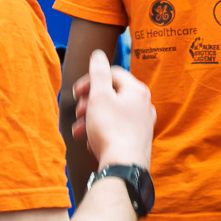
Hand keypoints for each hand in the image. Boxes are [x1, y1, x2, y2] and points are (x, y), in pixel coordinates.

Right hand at [71, 48, 154, 168]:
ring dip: (92, 119)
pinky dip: (102, 132)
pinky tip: (91, 143)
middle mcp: (144, 105)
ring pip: (112, 114)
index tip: (76, 93)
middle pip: (112, 95)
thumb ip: (98, 72)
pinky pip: (117, 129)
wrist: (124, 167)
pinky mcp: (138, 140)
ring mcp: (143, 124)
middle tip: (78, 112)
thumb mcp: (99, 96)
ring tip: (79, 131)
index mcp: (137, 90)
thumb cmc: (111, 130)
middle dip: (90, 102)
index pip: (112, 74)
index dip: (91, 80)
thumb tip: (98, 54)